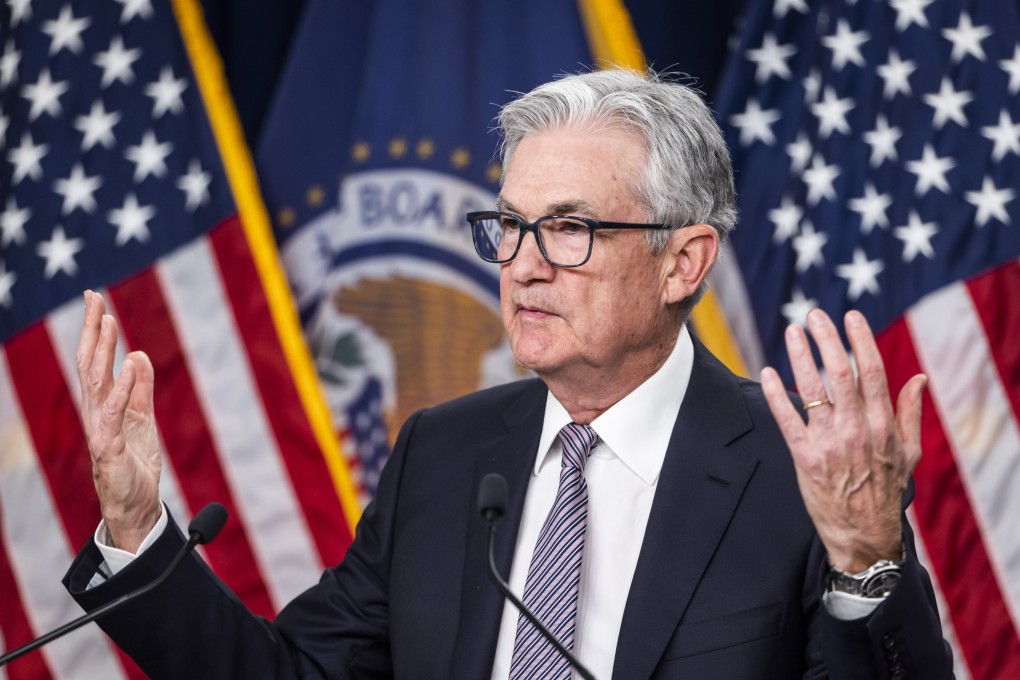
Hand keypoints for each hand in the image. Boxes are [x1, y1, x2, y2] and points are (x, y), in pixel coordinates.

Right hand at [76, 291, 161, 552]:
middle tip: (94, 298)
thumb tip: (139, 356)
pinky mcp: (110, 448)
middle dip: (91, 331)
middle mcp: (95, 414)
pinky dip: (122, 388)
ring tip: (108, 321)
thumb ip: (140, 390)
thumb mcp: (143, 420)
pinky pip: (114, 413)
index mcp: (102, 406)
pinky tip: (129, 364)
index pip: (94, 361)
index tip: (96, 300)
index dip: (94, 331)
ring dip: (103, 351)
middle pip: (88, 364)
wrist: (136, 508)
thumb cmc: (135, 466)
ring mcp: (100, 430)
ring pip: (96, 383)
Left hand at [760, 309, 925, 572]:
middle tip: (814, 316)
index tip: (850, 317)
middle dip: (827, 340)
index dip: (860, 340)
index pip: (871, 372)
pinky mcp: (805, 458)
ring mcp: (829, 443)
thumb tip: (919, 378)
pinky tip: (768, 373)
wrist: (863, 533)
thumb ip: (910, 413)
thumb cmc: (885, 489)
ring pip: (813, 391)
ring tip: (792, 332)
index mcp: (882, 425)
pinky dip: (777, 395)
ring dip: (800, 358)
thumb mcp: (909, 452)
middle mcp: (856, 429)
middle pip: (841, 374)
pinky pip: (787, 420)